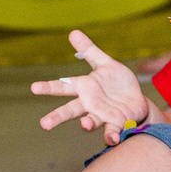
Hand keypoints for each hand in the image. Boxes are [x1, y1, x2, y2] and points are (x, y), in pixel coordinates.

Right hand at [30, 30, 147, 144]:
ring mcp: (102, 115)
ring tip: (85, 124)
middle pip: (71, 110)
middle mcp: (90, 104)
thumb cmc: (117, 83)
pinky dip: (111, 136)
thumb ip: (89, 50)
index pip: (64, 86)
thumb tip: (73, 32)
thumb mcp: (105, 63)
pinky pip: (112, 131)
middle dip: (57, 116)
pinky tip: (112, 139)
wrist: (136, 100)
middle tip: (44, 123)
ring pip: (91, 122)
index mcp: (85, 88)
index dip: (49, 87)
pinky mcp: (117, 123)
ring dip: (87, 124)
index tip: (34, 87)